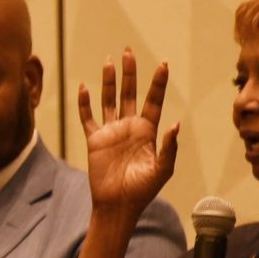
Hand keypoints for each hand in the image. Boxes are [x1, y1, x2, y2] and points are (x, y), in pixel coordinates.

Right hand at [78, 49, 178, 219]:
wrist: (118, 205)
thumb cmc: (143, 190)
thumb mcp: (162, 170)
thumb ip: (169, 147)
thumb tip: (175, 123)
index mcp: (147, 131)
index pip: (153, 101)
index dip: (158, 83)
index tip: (163, 64)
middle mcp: (129, 127)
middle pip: (130, 93)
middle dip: (130, 73)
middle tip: (129, 52)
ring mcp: (111, 132)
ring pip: (109, 100)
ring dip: (109, 81)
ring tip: (109, 61)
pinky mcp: (94, 140)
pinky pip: (87, 117)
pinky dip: (85, 103)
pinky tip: (84, 88)